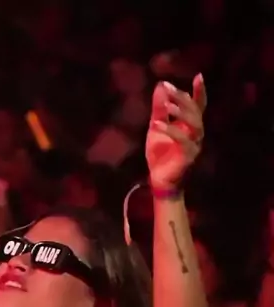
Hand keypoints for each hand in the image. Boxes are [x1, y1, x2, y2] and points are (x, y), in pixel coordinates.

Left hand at [146, 75, 206, 190]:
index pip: (198, 106)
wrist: (159, 180)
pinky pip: (182, 140)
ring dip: (181, 113)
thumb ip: (159, 109)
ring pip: (194, 124)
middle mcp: (196, 134)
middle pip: (195, 111)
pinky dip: (170, 131)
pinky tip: (157, 125)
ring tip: (167, 105)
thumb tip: (160, 86)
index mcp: (190, 126)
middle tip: (168, 88)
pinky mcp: (188, 156)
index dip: (200, 92)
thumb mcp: (156, 128)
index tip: (199, 77)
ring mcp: (194, 145)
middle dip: (182, 98)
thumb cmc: (160, 155)